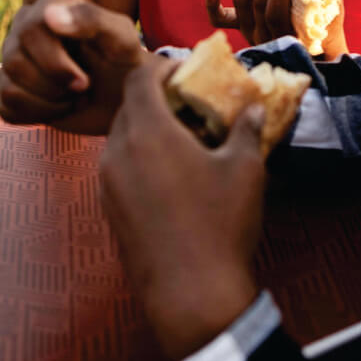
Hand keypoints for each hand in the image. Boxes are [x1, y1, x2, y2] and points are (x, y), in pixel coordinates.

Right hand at [0, 0, 142, 133]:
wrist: (125, 94)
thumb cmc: (126, 62)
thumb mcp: (122, 40)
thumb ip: (93, 19)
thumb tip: (50, 15)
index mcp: (51, 4)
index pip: (31, 30)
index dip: (55, 63)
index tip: (85, 80)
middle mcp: (25, 25)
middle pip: (15, 61)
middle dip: (54, 85)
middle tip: (84, 88)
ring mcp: (13, 56)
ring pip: (10, 87)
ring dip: (50, 102)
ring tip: (76, 96)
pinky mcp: (9, 87)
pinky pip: (7, 107)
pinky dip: (39, 115)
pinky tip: (62, 107)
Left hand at [99, 56, 263, 360]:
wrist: (190, 295)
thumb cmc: (220, 224)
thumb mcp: (244, 170)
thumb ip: (246, 130)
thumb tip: (253, 108)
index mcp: (147, 132)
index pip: (140, 77)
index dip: (161, 65)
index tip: (184, 69)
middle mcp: (117, 151)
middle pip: (128, 105)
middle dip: (155, 96)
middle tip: (187, 101)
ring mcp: (107, 183)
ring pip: (121, 136)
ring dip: (146, 127)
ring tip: (181, 137)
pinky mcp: (108, 209)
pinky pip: (118, 166)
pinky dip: (139, 156)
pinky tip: (170, 174)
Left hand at [207, 0, 347, 58]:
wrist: (317, 52)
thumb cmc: (326, 27)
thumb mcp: (331, 12)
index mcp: (288, 36)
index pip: (277, 13)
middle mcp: (265, 37)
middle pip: (258, 4)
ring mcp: (250, 32)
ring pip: (242, 2)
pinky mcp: (240, 25)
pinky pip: (221, 19)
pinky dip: (214, 6)